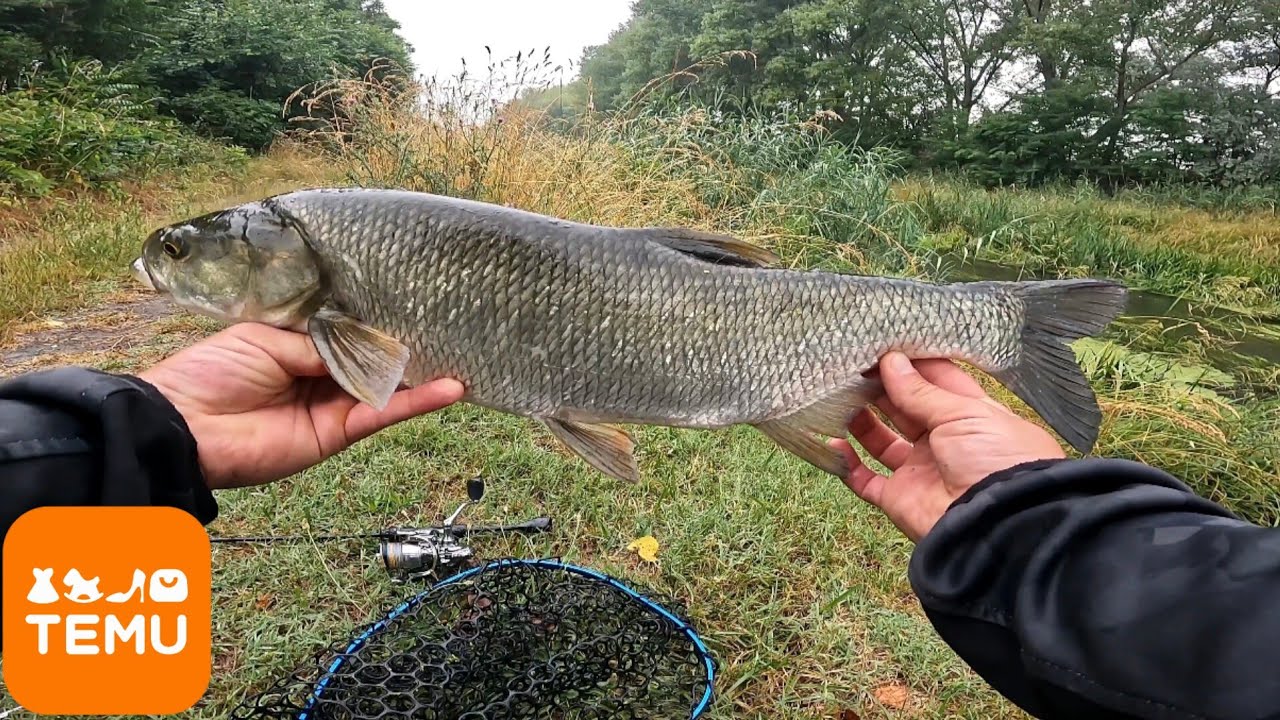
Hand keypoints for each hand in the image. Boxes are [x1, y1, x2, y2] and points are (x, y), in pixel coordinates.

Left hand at [138, 323, 464, 488]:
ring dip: (424, 375)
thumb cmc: (211, 372)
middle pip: (373, 360)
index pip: (349, 332)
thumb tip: (370, 342)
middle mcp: (318, 376)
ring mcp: (330, 406)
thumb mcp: (268, 338)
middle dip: (408, 347)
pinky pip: (382, 415)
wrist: (184, 426)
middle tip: (453, 328)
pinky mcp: (336, 434)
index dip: (379, 322)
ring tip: (465, 356)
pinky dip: (417, 403)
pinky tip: (450, 388)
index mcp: (297, 346)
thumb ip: (323, 342)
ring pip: (385, 388)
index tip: (416, 305)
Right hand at [829, 352, 1065, 541]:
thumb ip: (921, 390)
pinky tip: (833, 442)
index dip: (910, 363)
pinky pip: (864, 480)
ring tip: (837, 395)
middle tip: (850, 364)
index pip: (937, 381)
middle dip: (879, 386)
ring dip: (859, 419)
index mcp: (969, 415)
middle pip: (904, 407)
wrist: (998, 526)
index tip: (881, 344)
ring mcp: (919, 470)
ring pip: (880, 439)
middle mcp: (943, 441)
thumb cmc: (995, 459)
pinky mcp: (899, 498)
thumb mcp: (963, 414)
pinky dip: (846, 463)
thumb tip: (889, 361)